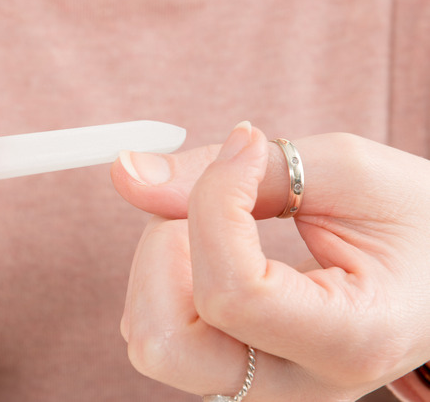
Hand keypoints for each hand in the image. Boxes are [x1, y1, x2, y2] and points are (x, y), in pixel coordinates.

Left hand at [112, 122, 429, 400]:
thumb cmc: (414, 222)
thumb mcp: (349, 174)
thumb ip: (239, 174)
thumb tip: (126, 171)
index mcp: (351, 341)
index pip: (232, 293)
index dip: (213, 205)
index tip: (245, 149)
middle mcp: (295, 386)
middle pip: (162, 342)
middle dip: (162, 253)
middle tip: (213, 203)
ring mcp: (259, 388)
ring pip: (148, 337)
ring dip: (160, 264)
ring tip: (224, 227)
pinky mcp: (232, 373)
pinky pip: (159, 329)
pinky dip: (165, 279)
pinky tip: (215, 252)